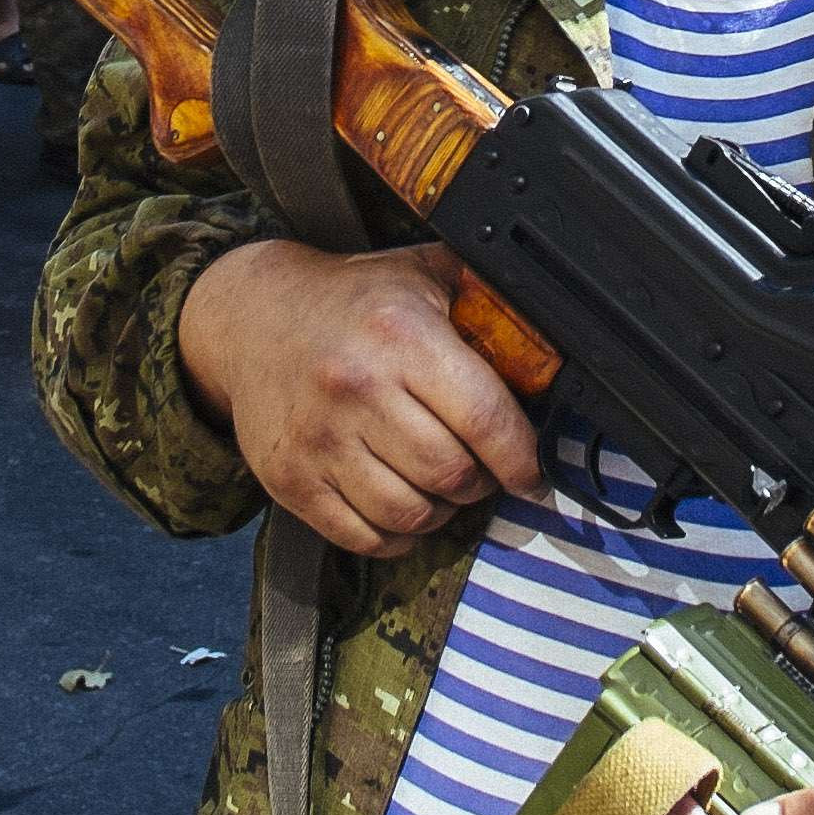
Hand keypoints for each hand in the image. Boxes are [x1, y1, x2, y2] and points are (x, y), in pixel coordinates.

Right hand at [177, 237, 543, 554]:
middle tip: (478, 467)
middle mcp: (356, 388)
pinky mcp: (288, 479)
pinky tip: (399, 503)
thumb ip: (490, 303)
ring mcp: (317, 439)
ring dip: (438, 510)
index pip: (487, 422)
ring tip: (436, 481)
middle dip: (479, 481)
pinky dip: (394, 533)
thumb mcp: (425, 277)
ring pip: (411, 515)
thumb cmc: (352, 300)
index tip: (530, 471)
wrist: (250, 316)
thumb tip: (563, 343)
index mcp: (399, 335)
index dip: (522, 459)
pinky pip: (363, 537)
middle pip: (453, 476)